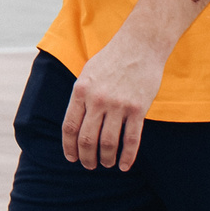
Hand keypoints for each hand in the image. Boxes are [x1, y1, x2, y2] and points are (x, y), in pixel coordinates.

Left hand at [61, 30, 164, 170]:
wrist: (140, 44)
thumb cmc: (112, 58)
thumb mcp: (88, 72)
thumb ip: (81, 96)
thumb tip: (75, 123)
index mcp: (81, 90)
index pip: (70, 127)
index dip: (69, 147)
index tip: (72, 158)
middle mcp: (97, 99)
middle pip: (87, 140)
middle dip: (87, 158)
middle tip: (89, 165)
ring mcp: (118, 105)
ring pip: (108, 143)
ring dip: (106, 159)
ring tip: (107, 164)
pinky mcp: (138, 108)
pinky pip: (131, 139)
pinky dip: (127, 157)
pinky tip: (124, 166)